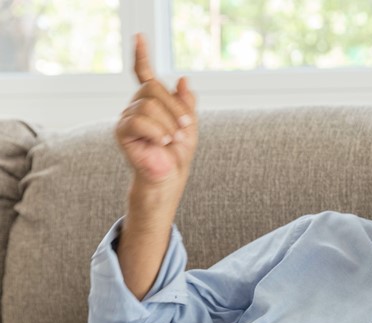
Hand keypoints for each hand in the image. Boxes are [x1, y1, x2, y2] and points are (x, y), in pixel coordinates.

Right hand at [115, 34, 196, 186]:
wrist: (168, 177)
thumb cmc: (177, 154)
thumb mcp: (189, 125)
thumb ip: (186, 103)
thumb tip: (183, 79)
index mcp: (152, 101)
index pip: (143, 74)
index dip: (141, 55)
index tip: (139, 36)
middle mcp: (136, 105)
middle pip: (152, 88)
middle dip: (175, 107)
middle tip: (185, 127)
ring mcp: (127, 117)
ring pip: (148, 105)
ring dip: (168, 123)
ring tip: (172, 140)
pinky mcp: (121, 132)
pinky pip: (138, 120)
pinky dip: (156, 132)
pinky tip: (161, 143)